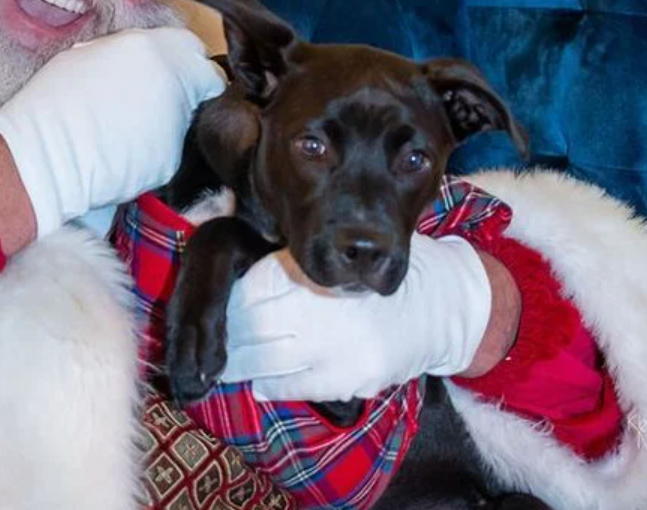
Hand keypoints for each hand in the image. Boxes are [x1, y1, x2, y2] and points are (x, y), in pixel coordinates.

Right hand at [0, 27, 223, 237]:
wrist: (44, 153)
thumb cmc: (53, 102)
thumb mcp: (89, 56)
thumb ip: (127, 55)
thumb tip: (139, 61)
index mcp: (152, 47)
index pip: (193, 49)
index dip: (183, 63)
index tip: (172, 73)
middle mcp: (174, 82)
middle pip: (200, 84)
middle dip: (183, 92)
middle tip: (151, 104)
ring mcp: (176, 123)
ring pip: (186, 121)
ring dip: (167, 124)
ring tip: (126, 132)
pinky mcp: (170, 160)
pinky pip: (169, 153)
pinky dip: (153, 155)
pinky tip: (122, 154)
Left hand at [219, 233, 492, 401]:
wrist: (437, 305)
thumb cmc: (369, 278)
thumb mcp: (329, 260)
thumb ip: (283, 276)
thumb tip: (228, 300)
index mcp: (312, 270)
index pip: (249, 292)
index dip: (226, 309)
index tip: (212, 320)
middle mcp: (321, 305)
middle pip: (253, 328)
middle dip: (229, 343)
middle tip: (209, 351)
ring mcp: (337, 345)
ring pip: (268, 362)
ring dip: (242, 367)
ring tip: (226, 369)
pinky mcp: (352, 376)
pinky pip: (296, 387)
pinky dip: (272, 386)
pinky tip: (260, 383)